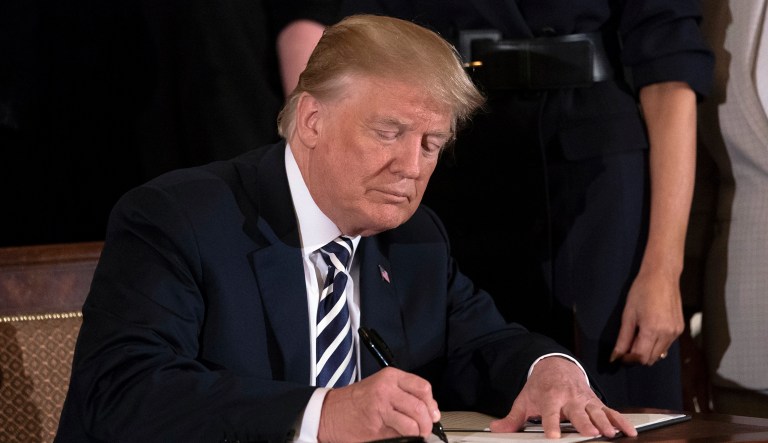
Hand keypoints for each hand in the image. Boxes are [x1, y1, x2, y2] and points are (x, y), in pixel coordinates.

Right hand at [318, 367, 440, 441]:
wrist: (329, 413)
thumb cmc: (355, 402)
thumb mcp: (381, 390)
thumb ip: (404, 397)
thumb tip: (429, 412)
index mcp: (390, 377)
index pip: (423, 387)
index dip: (431, 404)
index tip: (433, 414)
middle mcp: (386, 388)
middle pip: (421, 405)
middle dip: (427, 422)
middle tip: (425, 429)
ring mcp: (381, 405)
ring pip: (414, 420)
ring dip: (419, 432)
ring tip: (416, 435)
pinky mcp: (376, 424)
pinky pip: (401, 432)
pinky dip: (407, 438)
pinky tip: (402, 437)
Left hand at [488, 357, 637, 438]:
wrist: (556, 367)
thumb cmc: (540, 387)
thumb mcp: (524, 400)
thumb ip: (512, 418)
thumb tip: (496, 429)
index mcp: (550, 397)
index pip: (549, 413)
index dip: (551, 425)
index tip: (553, 436)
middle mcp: (569, 398)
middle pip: (577, 412)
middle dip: (584, 422)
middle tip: (590, 433)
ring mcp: (585, 400)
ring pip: (596, 411)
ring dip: (604, 422)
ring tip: (610, 434)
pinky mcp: (597, 403)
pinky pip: (611, 412)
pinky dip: (621, 421)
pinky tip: (629, 432)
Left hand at [611, 268, 684, 364]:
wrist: (662, 276)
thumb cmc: (642, 291)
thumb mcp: (628, 314)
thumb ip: (623, 338)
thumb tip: (615, 356)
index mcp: (652, 330)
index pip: (640, 357)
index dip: (628, 360)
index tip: (620, 356)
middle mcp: (667, 334)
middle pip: (650, 359)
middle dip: (637, 357)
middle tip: (627, 346)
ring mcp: (676, 332)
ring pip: (659, 354)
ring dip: (647, 351)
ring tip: (637, 336)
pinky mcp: (680, 329)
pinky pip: (667, 345)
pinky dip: (656, 345)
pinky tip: (649, 333)